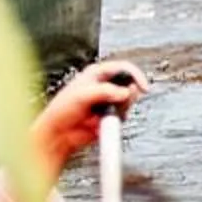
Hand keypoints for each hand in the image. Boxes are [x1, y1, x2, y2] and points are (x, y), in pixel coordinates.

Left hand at [30, 59, 144, 179]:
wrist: (59, 134)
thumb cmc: (61, 112)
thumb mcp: (81, 97)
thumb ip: (104, 92)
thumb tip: (125, 93)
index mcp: (96, 73)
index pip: (123, 68)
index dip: (136, 75)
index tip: (142, 88)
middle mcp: (105, 84)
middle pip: (130, 84)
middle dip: (128, 95)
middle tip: (118, 104)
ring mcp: (109, 100)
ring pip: (129, 100)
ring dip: (121, 108)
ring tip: (103, 114)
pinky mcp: (111, 114)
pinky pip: (124, 114)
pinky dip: (118, 118)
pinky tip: (103, 121)